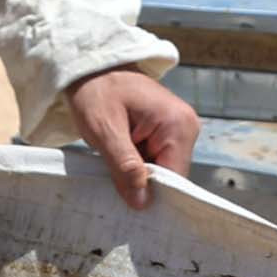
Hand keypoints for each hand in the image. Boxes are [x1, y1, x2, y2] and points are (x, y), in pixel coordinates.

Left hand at [64, 67, 198, 209]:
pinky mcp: (167, 131)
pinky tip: (119, 162)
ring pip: (161, 170)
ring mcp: (178, 128)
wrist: (91, 68)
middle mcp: (186, 126)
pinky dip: (137, 166)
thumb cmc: (96, 91)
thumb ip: (125, 166)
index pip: (175, 177)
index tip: (130, 209)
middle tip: (114, 191)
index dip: (153, 195)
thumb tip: (142, 203)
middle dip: (143, 185)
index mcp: (178, 124)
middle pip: (170, 175)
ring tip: (113, 170)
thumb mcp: (105, 130)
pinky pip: (156, 159)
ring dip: (137, 175)